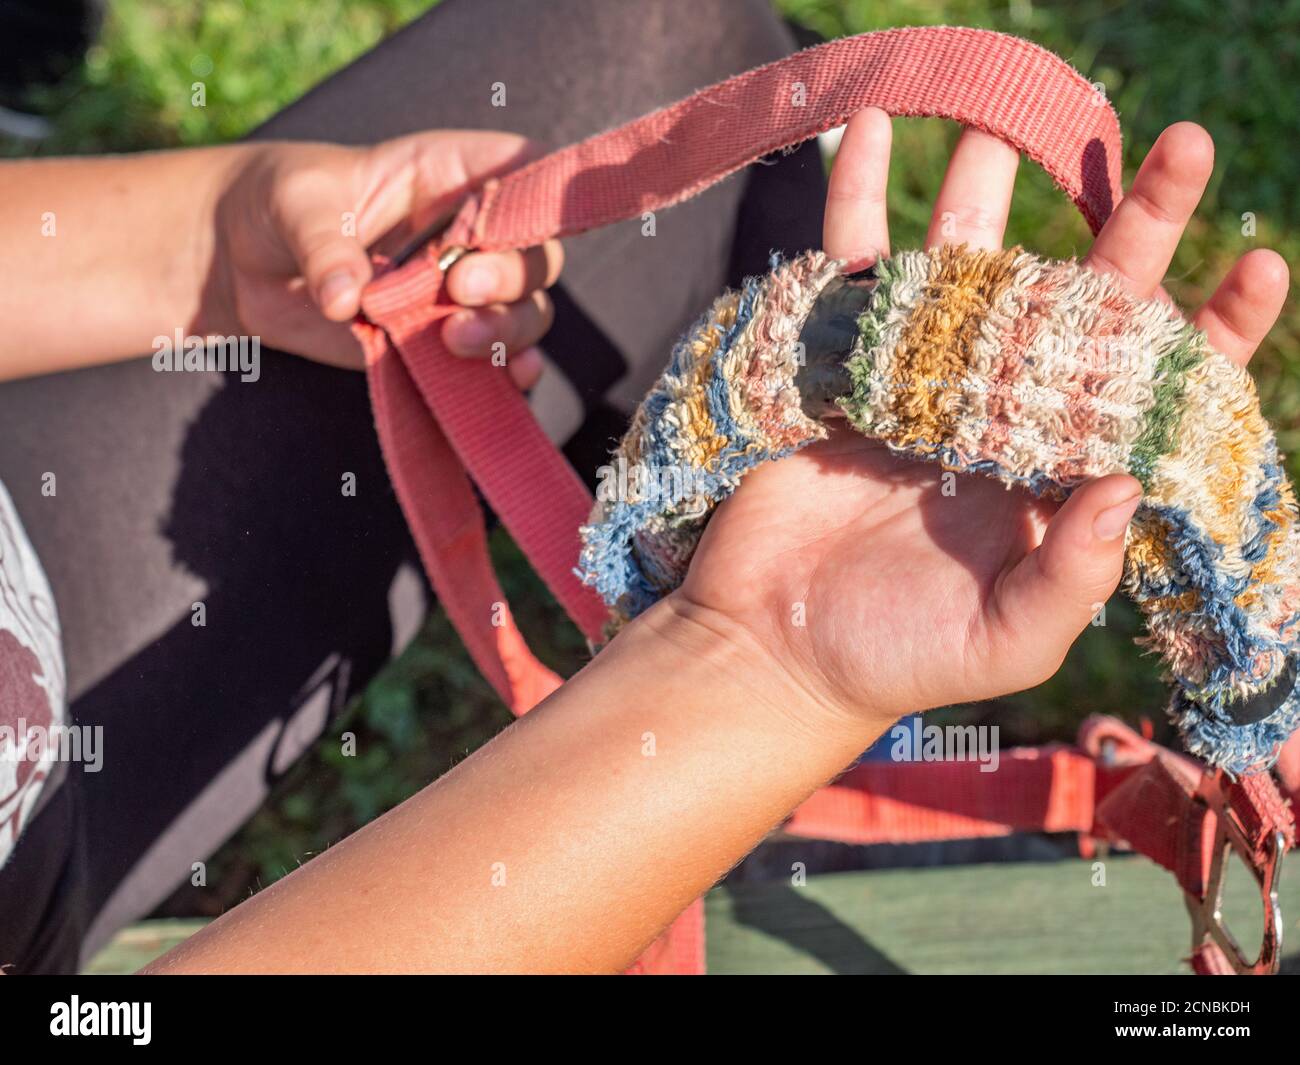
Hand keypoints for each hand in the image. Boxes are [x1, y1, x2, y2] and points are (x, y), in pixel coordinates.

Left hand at [210, 131, 561, 384]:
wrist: (242, 264)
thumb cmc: (277, 204)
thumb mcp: (296, 204)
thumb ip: (325, 246)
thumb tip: (346, 300)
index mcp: (447, 174)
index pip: (521, 166)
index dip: (544, 190)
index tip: (525, 225)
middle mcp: (469, 232)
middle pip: (537, 252)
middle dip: (513, 276)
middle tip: (458, 289)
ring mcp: (461, 292)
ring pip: (525, 311)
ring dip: (506, 330)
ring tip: (455, 339)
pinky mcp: (442, 341)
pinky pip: (497, 362)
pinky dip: (510, 375)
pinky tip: (508, 380)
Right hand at [672, 116, 1289, 728]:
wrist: (767, 648)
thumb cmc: (891, 657)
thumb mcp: (1000, 642)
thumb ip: (1073, 575)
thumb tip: (1134, 477)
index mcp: (1053, 476)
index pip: (1149, 392)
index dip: (1208, 332)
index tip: (1257, 263)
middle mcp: (998, 415)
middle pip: (1078, 303)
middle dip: (1131, 224)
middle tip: (1182, 145)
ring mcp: (918, 381)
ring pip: (969, 263)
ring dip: (991, 185)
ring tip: (1017, 109)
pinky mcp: (839, 365)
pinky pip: (853, 264)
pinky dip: (858, 195)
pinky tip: (876, 129)